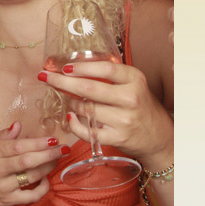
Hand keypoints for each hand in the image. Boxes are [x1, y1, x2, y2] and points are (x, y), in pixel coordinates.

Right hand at [0, 121, 67, 205]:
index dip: (38, 143)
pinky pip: (30, 196)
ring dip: (48, 168)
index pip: (18, 146)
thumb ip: (2, 136)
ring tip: (56, 160)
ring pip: (31, 177)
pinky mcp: (7, 201)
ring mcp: (2, 186)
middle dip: (49, 154)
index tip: (53, 139)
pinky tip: (45, 180)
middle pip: (27, 161)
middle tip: (64, 149)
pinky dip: (42, 189)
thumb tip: (18, 125)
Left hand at [39, 59, 172, 167]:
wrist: (159, 137)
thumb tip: (73, 67)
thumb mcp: (132, 84)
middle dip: (62, 82)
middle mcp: (131, 98)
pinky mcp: (118, 138)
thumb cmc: (140, 106)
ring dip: (70, 103)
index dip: (81, 67)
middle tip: (45, 77)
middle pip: (89, 88)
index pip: (105, 69)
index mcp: (134, 79)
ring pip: (86, 109)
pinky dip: (74, 124)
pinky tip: (70, 117)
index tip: (63, 67)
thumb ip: (110, 75)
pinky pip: (88, 131)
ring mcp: (124, 120)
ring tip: (67, 99)